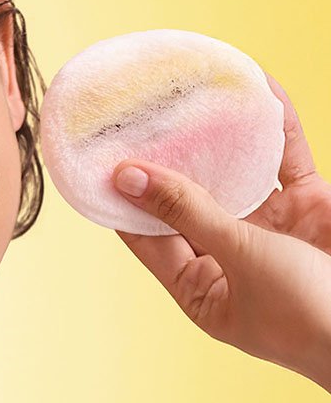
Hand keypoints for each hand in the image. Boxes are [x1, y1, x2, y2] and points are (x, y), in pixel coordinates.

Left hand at [112, 74, 330, 392]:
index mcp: (199, 285)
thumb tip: (126, 178)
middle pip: (183, 200)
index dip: (120, 201)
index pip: (143, 236)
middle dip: (162, 162)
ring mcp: (268, 229)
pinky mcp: (307, 205)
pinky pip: (284, 158)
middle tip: (132, 118)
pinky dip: (273, 126)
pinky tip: (256, 89)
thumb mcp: (237, 257)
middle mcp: (227, 253)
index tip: (95, 162)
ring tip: (179, 97)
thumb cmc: (305, 313)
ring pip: (230, 174)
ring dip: (211, 139)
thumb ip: (186, 211)